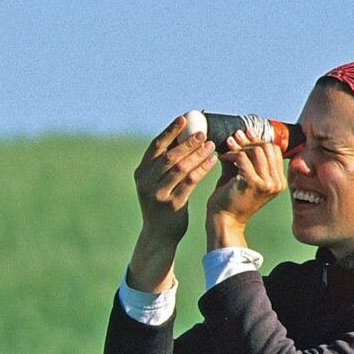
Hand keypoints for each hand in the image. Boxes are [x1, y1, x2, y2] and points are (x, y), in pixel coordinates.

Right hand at [133, 116, 217, 245]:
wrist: (158, 235)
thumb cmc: (161, 204)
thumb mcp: (155, 184)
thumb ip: (162, 165)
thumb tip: (180, 136)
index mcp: (141, 173)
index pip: (155, 147)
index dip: (169, 131)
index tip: (183, 119)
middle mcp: (146, 183)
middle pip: (170, 156)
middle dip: (187, 142)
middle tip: (203, 133)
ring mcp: (158, 194)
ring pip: (181, 168)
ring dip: (197, 154)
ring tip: (211, 145)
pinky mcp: (172, 205)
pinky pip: (190, 182)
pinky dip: (202, 169)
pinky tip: (212, 161)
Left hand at [206, 130, 286, 249]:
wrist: (224, 220)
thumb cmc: (231, 198)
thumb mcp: (243, 174)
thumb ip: (246, 154)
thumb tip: (243, 132)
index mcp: (279, 182)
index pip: (274, 150)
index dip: (258, 141)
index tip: (243, 137)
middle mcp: (277, 183)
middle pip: (267, 147)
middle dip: (248, 142)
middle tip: (232, 142)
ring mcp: (267, 184)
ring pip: (256, 150)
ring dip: (238, 148)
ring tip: (227, 152)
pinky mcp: (253, 183)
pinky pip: (242, 157)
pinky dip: (230, 154)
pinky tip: (223, 158)